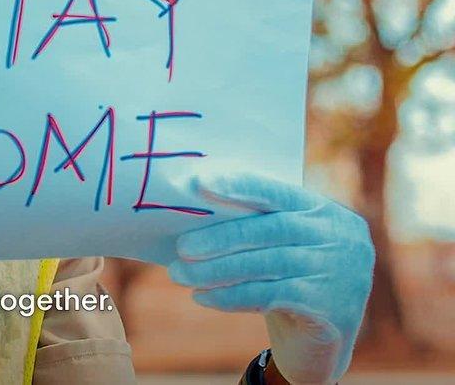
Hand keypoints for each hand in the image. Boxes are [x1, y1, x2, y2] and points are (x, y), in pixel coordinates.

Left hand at [168, 174, 373, 384]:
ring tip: (182, 274)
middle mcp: (340, 237)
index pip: (279, 191)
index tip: (198, 183)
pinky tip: (203, 297)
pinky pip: (271, 297)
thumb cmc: (286, 281)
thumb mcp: (279, 248)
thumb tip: (191, 206)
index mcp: (325, 211)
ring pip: (267, 264)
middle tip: (182, 248)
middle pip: (270, 230)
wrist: (319, 342)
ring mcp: (343, 273)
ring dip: (217, 270)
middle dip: (220, 238)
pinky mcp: (333, 308)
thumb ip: (254, 224)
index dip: (239, 186)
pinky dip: (230, 296)